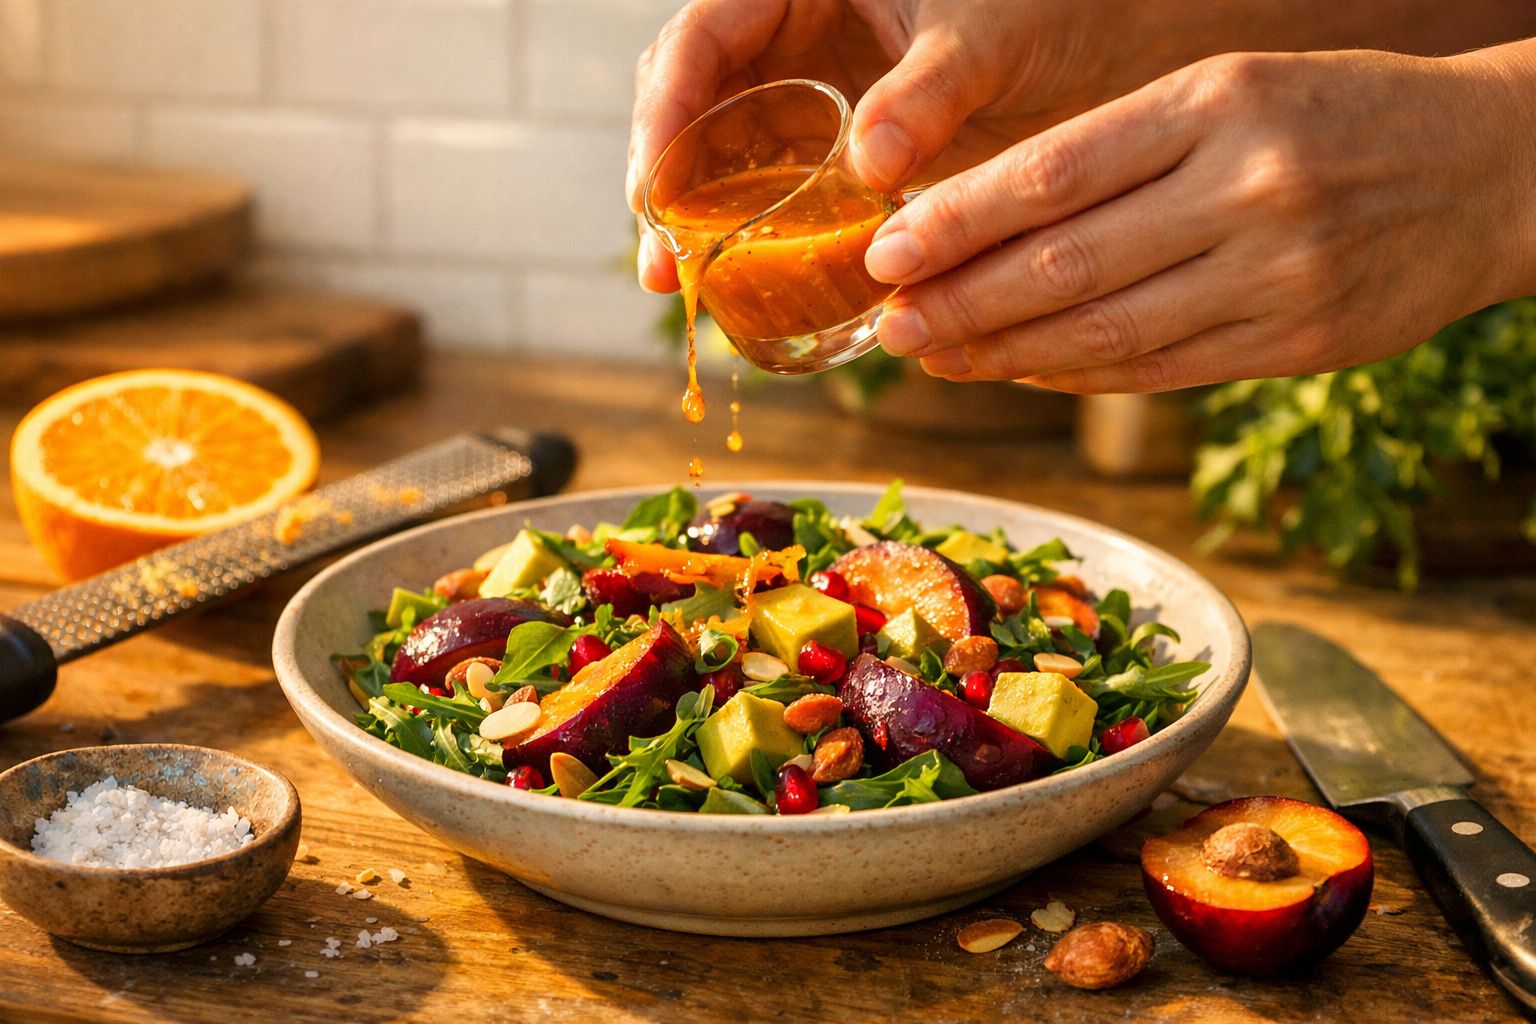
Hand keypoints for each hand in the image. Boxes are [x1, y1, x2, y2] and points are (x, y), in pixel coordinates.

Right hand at [627, 0, 1247, 293]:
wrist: (1106, 44)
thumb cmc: (1048, 7)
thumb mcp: (988, 36)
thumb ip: (929, 92)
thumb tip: (869, 166)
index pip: (701, 39)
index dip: (666, 114)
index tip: (656, 189)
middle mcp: (791, 33)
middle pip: (691, 101)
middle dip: (663, 180)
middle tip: (661, 262)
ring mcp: (809, 91)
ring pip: (722, 150)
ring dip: (695, 217)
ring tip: (680, 285)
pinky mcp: (837, 147)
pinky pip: (775, 187)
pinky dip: (756, 233)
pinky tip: (746, 283)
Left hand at [868, 48, 1535, 391]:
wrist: (1491, 170)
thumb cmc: (1336, 115)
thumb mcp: (1232, 91)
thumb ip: (1120, 150)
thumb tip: (985, 219)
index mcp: (1216, 102)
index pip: (1054, 172)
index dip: (958, 222)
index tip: (887, 253)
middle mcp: (1245, 188)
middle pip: (1065, 264)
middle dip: (960, 302)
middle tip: (889, 327)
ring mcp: (1275, 274)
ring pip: (1104, 332)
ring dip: (1003, 354)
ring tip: (936, 358)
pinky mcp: (1297, 342)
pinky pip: (1158, 370)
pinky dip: (1076, 376)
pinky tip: (1019, 372)